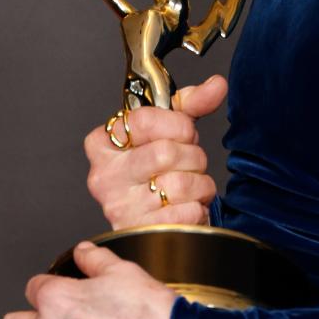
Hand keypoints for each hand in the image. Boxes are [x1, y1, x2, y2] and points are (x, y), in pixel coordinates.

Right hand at [84, 74, 226, 229]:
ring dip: (199, 184)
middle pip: (166, 153)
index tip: (180, 133)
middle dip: (192, 156)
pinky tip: (185, 207)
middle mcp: (104, 177)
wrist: (154, 219)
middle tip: (188, 163)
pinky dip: (198, 208)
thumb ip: (190, 105)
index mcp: (102, 145)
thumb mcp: (168, 130)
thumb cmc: (157, 170)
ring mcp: (120, 208)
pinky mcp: (142, 233)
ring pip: (181, 184)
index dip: (176, 126)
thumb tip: (216, 85)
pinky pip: (187, 213)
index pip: (144, 121)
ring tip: (189, 186)